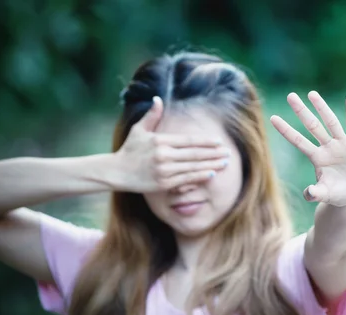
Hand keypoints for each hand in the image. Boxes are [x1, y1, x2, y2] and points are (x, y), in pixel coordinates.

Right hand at [113, 97, 229, 192]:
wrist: (116, 172)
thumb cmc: (129, 150)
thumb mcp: (139, 130)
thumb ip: (151, 115)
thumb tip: (158, 99)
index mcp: (160, 141)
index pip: (189, 141)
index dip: (206, 142)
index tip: (219, 142)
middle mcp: (164, 155)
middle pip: (195, 154)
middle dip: (214, 153)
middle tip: (228, 152)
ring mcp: (164, 170)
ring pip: (193, 167)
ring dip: (211, 165)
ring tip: (225, 163)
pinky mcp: (163, 183)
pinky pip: (186, 180)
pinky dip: (200, 177)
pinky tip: (211, 174)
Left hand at [270, 91, 345, 206]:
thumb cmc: (337, 195)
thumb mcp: (327, 194)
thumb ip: (316, 193)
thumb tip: (308, 194)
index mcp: (318, 158)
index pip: (299, 141)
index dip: (286, 130)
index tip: (273, 118)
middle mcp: (328, 147)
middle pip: (313, 126)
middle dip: (302, 111)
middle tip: (290, 96)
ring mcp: (343, 144)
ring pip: (331, 122)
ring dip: (322, 108)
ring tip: (312, 94)